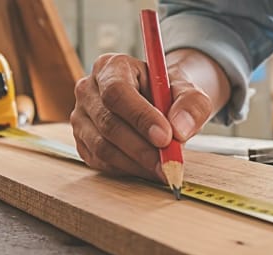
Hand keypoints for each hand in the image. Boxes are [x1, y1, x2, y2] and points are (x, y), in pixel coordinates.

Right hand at [71, 53, 212, 178]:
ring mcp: (81, 117)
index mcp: (112, 67)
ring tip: (163, 167)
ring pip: (103, 147)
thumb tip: (179, 129)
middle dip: (142, 148)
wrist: (160, 103)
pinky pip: (101, 162)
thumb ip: (191, 105)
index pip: (117, 92)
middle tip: (169, 162)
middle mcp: (89, 89)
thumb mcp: (190, 92)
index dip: (140, 117)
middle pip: (109, 123)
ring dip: (137, 163)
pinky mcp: (82, 142)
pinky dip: (128, 169)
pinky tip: (148, 168)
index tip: (166, 137)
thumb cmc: (170, 94)